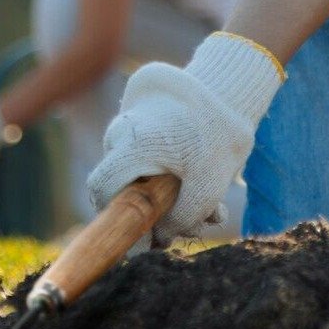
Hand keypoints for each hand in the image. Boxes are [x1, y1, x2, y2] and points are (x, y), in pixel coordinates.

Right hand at [87, 33, 283, 245]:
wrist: (226, 88)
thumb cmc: (217, 134)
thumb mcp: (209, 184)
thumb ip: (182, 217)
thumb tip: (159, 240)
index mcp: (131, 144)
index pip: (102, 188)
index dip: (115, 218)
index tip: (143, 238)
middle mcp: (121, 135)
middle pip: (121, 188)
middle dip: (152, 215)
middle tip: (189, 226)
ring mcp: (127, 128)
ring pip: (135, 177)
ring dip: (168, 199)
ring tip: (210, 207)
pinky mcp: (139, 128)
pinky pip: (144, 162)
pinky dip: (170, 179)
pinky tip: (202, 184)